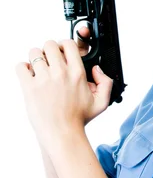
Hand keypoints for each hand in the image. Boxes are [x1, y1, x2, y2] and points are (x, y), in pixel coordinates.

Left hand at [15, 32, 112, 150]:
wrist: (62, 134)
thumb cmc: (79, 119)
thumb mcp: (101, 102)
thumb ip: (106, 83)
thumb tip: (97, 69)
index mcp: (77, 73)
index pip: (68, 44)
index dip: (64, 46)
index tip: (62, 54)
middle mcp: (60, 73)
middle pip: (49, 44)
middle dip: (49, 50)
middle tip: (49, 61)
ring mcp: (44, 79)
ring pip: (34, 53)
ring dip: (36, 58)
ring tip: (39, 69)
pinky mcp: (29, 87)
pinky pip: (21, 66)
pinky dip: (23, 68)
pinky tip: (29, 76)